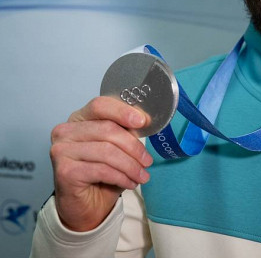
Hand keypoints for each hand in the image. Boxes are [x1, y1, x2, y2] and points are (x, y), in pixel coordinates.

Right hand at [50, 97, 152, 231]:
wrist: (85, 206)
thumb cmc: (102, 173)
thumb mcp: (117, 147)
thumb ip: (125, 130)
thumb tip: (143, 121)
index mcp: (79, 118)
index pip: (100, 105)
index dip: (123, 111)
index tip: (143, 122)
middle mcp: (65, 131)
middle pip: (107, 129)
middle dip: (133, 147)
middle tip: (148, 161)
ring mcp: (61, 150)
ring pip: (106, 151)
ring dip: (130, 165)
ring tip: (142, 175)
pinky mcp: (64, 171)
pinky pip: (101, 170)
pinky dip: (121, 177)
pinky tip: (130, 183)